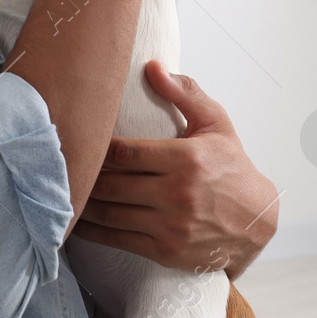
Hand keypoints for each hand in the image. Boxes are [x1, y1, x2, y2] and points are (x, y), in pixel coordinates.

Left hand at [74, 60, 279, 279]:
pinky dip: (92, 232)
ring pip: (110, 213)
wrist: (257, 221)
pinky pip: (118, 240)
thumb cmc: (232, 167)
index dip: (97, 147)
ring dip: (81, 204)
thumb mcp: (216, 124)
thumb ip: (184, 93)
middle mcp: (177, 194)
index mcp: (186, 159)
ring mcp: (171, 226)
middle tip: (60, 165)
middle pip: (112, 183)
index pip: (125, 151)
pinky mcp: (165, 250)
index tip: (81, 138)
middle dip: (83, 175)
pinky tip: (75, 223)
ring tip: (59, 192)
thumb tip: (153, 66)